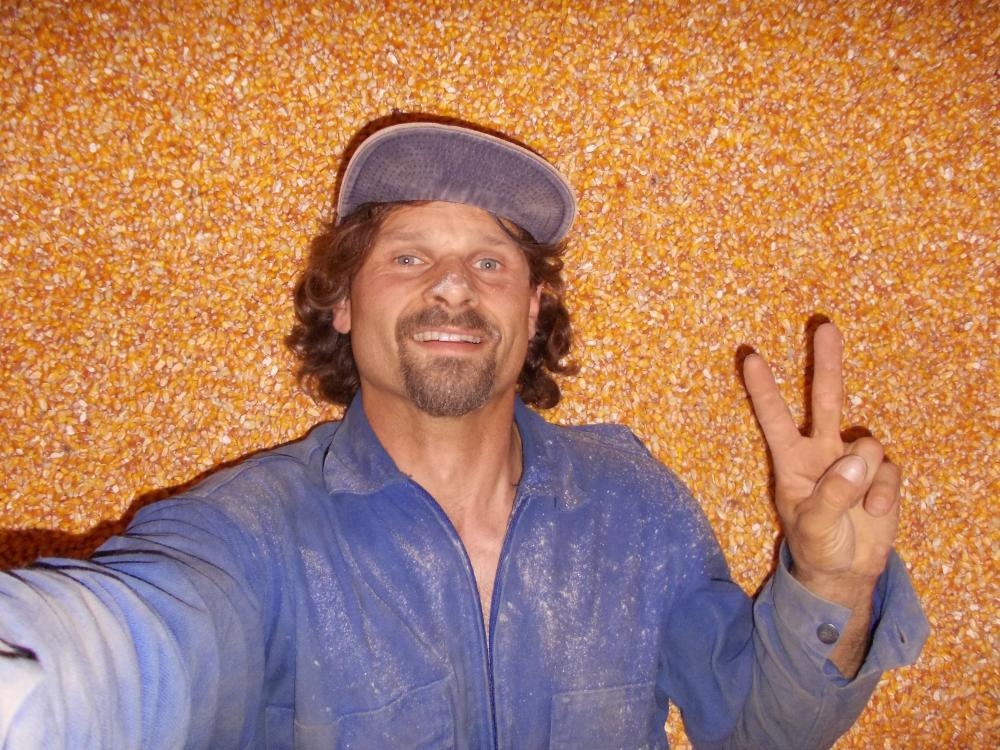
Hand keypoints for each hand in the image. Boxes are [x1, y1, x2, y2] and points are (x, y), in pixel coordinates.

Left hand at [742, 322, 898, 605]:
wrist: (846, 571)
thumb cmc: (816, 545)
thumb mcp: (814, 526)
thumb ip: (831, 496)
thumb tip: (855, 462)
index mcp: (791, 460)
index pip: (774, 418)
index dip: (763, 389)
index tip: (750, 357)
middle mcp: (821, 451)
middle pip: (826, 399)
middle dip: (826, 363)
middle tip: (824, 326)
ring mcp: (852, 460)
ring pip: (866, 445)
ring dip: (865, 475)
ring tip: (857, 506)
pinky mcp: (880, 474)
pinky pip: (889, 471)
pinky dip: (885, 493)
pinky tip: (875, 513)